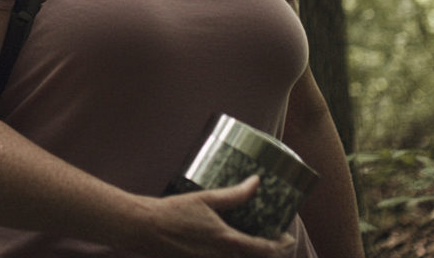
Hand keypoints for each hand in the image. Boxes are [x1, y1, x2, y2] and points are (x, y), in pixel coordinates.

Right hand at [121, 176, 296, 257]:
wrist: (144, 229)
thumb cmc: (173, 212)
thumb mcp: (206, 199)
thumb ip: (234, 194)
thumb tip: (256, 182)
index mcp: (227, 242)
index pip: (265, 250)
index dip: (281, 245)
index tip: (288, 238)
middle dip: (269, 253)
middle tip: (275, 240)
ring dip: (250, 255)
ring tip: (255, 243)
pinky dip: (233, 256)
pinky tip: (230, 246)